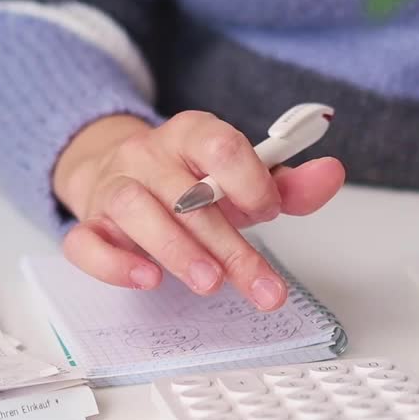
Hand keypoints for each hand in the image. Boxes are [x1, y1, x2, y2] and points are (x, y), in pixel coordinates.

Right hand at [53, 112, 345, 309]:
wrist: (117, 175)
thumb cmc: (187, 184)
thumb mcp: (239, 180)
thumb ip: (288, 184)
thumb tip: (333, 173)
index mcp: (191, 134)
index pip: (219, 144)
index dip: (248, 179)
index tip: (269, 212)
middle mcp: (148, 155)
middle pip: (186, 194)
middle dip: (228, 244)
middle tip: (260, 285)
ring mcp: (113, 187)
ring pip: (135, 209)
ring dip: (176, 250)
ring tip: (209, 282)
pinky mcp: (89, 224)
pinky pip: (86, 242)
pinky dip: (113, 264)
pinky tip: (146, 279)